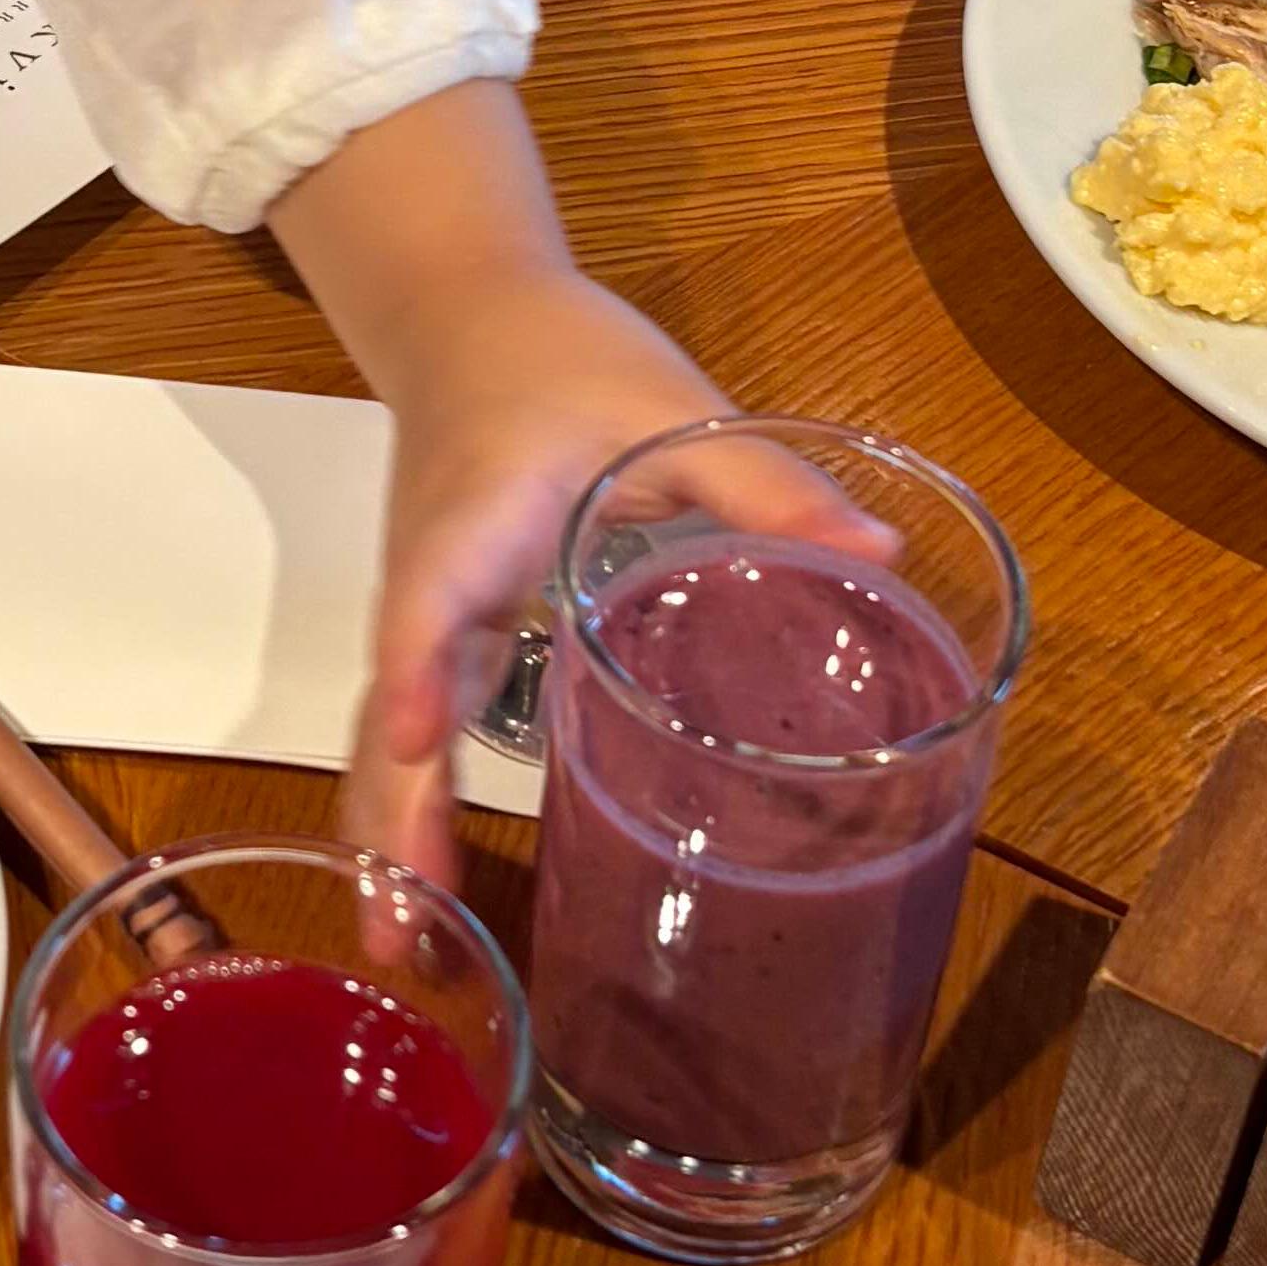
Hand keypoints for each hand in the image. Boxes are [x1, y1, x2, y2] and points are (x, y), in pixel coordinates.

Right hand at [349, 252, 746, 885]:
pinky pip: (407, 723)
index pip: (438, 589)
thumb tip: (878, 557)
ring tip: (397, 947)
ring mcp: (424, 608)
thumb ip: (769, 480)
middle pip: (395, 698)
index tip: (422, 739)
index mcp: (483, 512)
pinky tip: (420, 884)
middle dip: (395, 808)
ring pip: (388, 727)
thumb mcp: (672, 405)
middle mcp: (431, 573)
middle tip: (398, 927)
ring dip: (389, 829)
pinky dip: (404, 801)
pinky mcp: (436, 629)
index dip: (427, 664)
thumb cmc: (564, 358)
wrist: (465, 318)